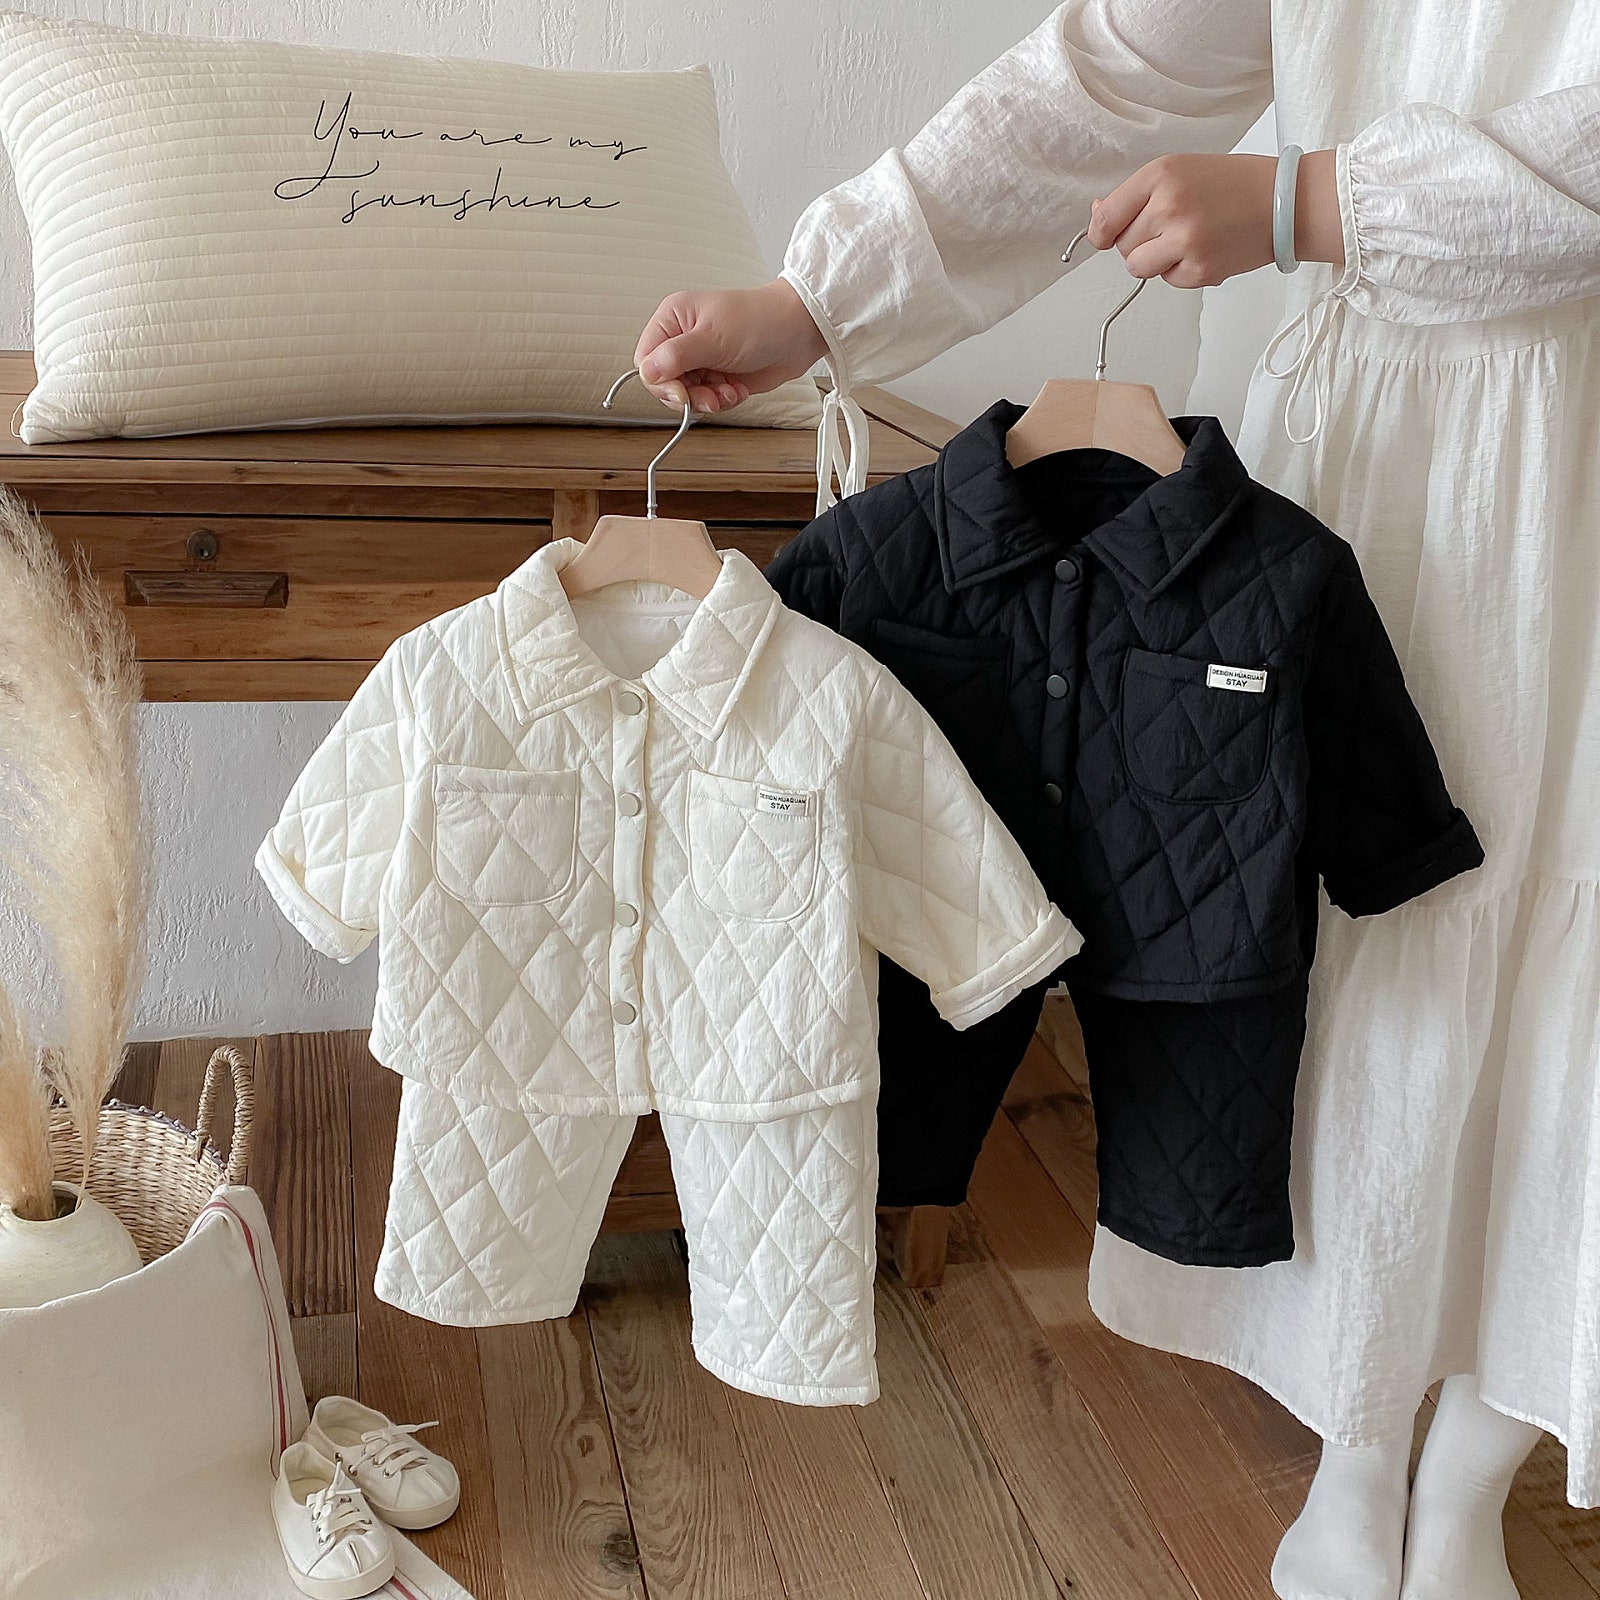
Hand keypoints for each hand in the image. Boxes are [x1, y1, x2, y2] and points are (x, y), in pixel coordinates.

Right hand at [633, 279, 827, 412]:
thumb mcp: (713, 338)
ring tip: (728, 392)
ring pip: (686, 395)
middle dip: (688, 395)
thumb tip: (647, 371)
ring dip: (708, 400)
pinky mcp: (718, 376)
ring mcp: (701, 359)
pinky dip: (722, 401)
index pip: (646, 360)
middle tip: (709, 397)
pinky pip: (707, 400)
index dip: (660, 382)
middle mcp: (684, 339)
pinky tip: (737, 389)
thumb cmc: (760, 321)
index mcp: (673, 319)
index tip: (681, 393)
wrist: (798, 333)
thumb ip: (676, 356)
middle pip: (665, 383)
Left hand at [1087, 149, 1342, 286]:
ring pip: (1138, 267)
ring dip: (1155, 260)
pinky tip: (1204, 250)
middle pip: (1122, 246)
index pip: (1105, 219)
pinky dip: (1181, 271)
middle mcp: (1169, 206)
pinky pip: (1167, 280)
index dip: (1101, 233)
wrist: (1285, 202)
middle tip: (1172, 227)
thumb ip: (1136, 196)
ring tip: (1185, 240)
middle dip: (1140, 242)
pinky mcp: (1200, 270)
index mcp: (1160, 175)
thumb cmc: (1233, 184)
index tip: (1106, 236)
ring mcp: (1184, 240)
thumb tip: (1097, 217)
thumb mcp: (1180, 171)